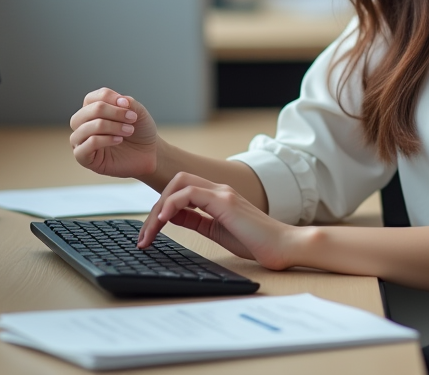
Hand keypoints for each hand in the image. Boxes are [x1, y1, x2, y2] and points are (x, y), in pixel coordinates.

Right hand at [70, 88, 158, 178]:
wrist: (149, 153)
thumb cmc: (140, 132)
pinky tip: (119, 140)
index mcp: (92, 111)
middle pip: (86, 111)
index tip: (127, 105)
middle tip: (132, 117)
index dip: (109, 98)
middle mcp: (84, 125)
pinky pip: (87, 145)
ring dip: (110, 126)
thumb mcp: (138, 112)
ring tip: (129, 130)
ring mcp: (82, 142)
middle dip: (112, 112)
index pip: (91, 98)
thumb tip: (118, 100)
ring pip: (86, 128)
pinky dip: (105, 140)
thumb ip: (127, 103)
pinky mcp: (85, 158)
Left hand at [138, 172, 301, 270]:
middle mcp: (219, 190)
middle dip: (155, 206)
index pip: (181, 191)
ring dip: (159, 207)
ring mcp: (223, 193)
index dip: (161, 208)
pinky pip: (190, 193)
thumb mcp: (218, 231)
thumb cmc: (257, 243)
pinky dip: (171, 205)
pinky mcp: (225, 201)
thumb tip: (172, 216)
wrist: (285, 246)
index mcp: (218, 197)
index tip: (149, 234)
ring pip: (180, 183)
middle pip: (177, 181)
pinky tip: (164, 222)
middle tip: (144, 236)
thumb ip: (197, 221)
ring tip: (149, 233)